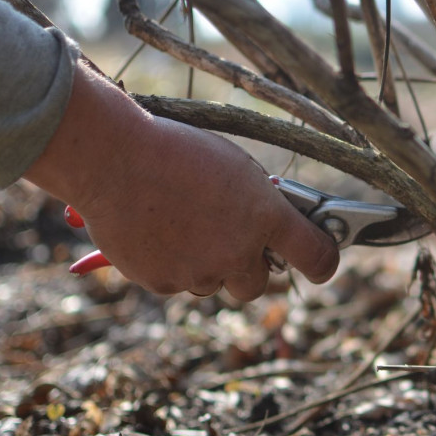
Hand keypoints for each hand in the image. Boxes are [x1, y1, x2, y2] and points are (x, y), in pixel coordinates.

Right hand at [24, 62, 338, 299]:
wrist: (113, 158)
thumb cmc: (177, 151)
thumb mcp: (235, 167)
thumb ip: (260, 205)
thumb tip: (272, 229)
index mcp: (265, 216)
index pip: (316, 256)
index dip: (322, 261)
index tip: (321, 262)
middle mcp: (238, 251)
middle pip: (258, 283)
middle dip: (247, 266)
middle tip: (229, 239)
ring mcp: (200, 271)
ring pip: (213, 282)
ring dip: (205, 264)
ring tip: (180, 223)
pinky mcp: (164, 283)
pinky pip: (177, 283)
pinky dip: (170, 265)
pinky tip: (156, 231)